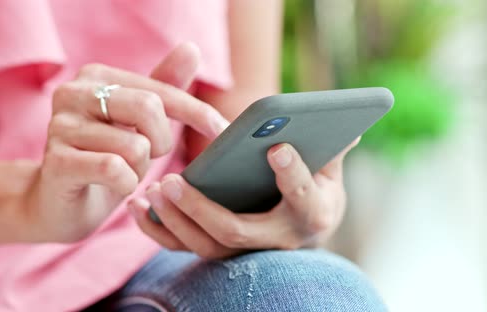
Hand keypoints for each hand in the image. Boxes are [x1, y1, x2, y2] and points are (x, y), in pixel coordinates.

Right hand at [24, 43, 228, 242]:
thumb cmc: (108, 157)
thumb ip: (163, 87)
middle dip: (162, 141)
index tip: (223, 132)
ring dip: (141, 169)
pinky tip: (115, 186)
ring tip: (124, 172)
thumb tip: (191, 48)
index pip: (160, 91)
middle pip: (149, 109)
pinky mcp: (56, 162)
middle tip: (149, 156)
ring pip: (136, 146)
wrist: (62, 202)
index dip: (197, 113)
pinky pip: (115, 170)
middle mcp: (73, 93)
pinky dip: (126, 184)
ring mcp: (60, 126)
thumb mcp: (140, 122)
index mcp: (96, 76)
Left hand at [128, 138, 360, 258]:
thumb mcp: (331, 169)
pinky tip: (137, 205)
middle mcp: (278, 241)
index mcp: (312, 215)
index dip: (291, 176)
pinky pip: (185, 248)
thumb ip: (334, 148)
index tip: (276, 146)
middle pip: (236, 232)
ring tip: (153, 189)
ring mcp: (247, 250)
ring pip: (206, 245)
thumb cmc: (316, 188)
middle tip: (172, 179)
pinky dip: (158, 230)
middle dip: (202, 208)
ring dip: (175, 219)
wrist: (303, 226)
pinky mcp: (222, 249)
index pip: (302, 199)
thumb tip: (348, 126)